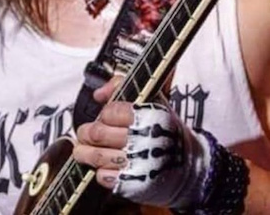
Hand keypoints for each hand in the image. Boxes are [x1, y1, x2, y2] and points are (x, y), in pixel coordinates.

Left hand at [74, 78, 211, 209]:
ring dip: (84, 153)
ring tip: (81, 150)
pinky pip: (104, 177)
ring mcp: (138, 163)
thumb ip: (122, 86)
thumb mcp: (152, 99)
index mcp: (149, 114)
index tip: (104, 116)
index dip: (103, 114)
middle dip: (86, 133)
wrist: (187, 163)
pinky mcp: (133, 184)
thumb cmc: (164, 128)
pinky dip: (98, 171)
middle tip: (85, 132)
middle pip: (98, 133)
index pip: (111, 111)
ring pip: (97, 156)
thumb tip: (99, 93)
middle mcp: (143, 138)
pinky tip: (102, 166)